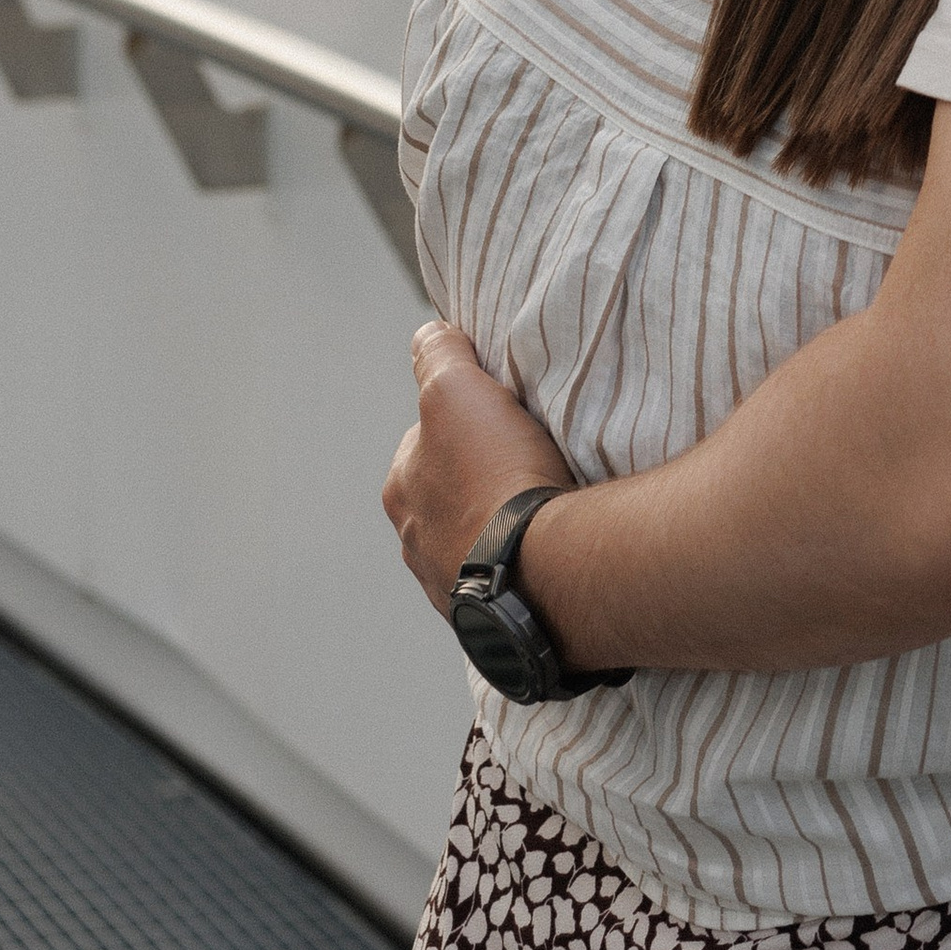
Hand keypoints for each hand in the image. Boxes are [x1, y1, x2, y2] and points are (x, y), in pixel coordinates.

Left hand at [382, 321, 574, 615]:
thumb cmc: (496, 475)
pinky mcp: (491, 615)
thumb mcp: (457, 391)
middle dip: (481, 476)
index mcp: (401, 490)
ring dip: (501, 521)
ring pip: (476, 535)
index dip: (465, 420)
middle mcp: (415, 543)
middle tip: (526, 461)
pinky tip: (550, 543)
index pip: (427, 438)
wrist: (542, 566)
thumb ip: (438, 357)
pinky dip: (522, 559)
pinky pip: (505, 574)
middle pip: (451, 490)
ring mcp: (451, 584)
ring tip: (543, 504)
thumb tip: (427, 334)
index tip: (500, 419)